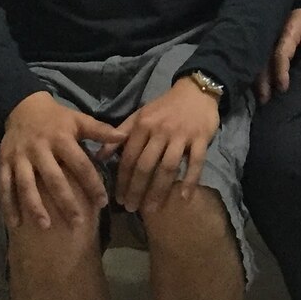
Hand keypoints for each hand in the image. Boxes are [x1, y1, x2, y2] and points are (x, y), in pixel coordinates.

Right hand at [0, 91, 122, 230]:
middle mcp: (40, 149)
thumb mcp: (79, 119)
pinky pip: (4, 186)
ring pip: (26, 185)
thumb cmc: (57, 118)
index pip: (81, 164)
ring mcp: (20, 157)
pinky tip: (15, 224)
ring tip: (45, 226)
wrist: (22, 106)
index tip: (103, 203)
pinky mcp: (4, 162)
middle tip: (77, 224)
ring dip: (35, 207)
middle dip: (65, 202)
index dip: (93, 184)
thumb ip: (100, 131)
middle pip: (54, 179)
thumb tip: (123, 137)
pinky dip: (8, 205)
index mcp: (61, 138)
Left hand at [114, 79, 220, 213]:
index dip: (122, 179)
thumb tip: (99, 156)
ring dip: (159, 190)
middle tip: (131, 208)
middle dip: (137, 189)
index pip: (129, 157)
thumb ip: (120, 134)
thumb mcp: (140, 116)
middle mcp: (161, 131)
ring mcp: (182, 135)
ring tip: (151, 209)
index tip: (118, 198)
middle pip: (146, 165)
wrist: (196, 90)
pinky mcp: (201, 138)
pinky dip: (190, 180)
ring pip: (168, 167)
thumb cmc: (165, 107)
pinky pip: (196, 162)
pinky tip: (184, 197)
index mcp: (143, 125)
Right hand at [256, 8, 300, 100]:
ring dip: (257, 77)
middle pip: (263, 60)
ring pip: (257, 58)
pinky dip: (257, 68)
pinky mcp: (265, 36)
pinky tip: (256, 81)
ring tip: (259, 96)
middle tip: (263, 100)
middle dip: (262, 81)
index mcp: (287, 33)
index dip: (280, 72)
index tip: (283, 88)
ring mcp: (267, 35)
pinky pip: (258, 54)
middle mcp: (272, 34)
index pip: (280, 55)